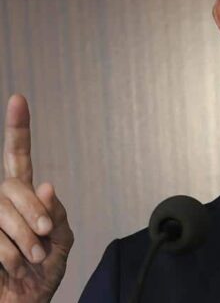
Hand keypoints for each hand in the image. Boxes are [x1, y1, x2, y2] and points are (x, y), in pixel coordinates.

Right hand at [0, 95, 72, 301]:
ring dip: (23, 239)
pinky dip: (9, 255)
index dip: (18, 129)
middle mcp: (0, 201)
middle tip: (45, 237)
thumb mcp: (62, 241)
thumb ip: (58, 213)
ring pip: (0, 211)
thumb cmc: (43, 271)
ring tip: (32, 257)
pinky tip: (13, 267)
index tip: (19, 99)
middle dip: (33, 213)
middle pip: (13, 187)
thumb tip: (46, 185)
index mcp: (25, 196)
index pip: (18, 157)